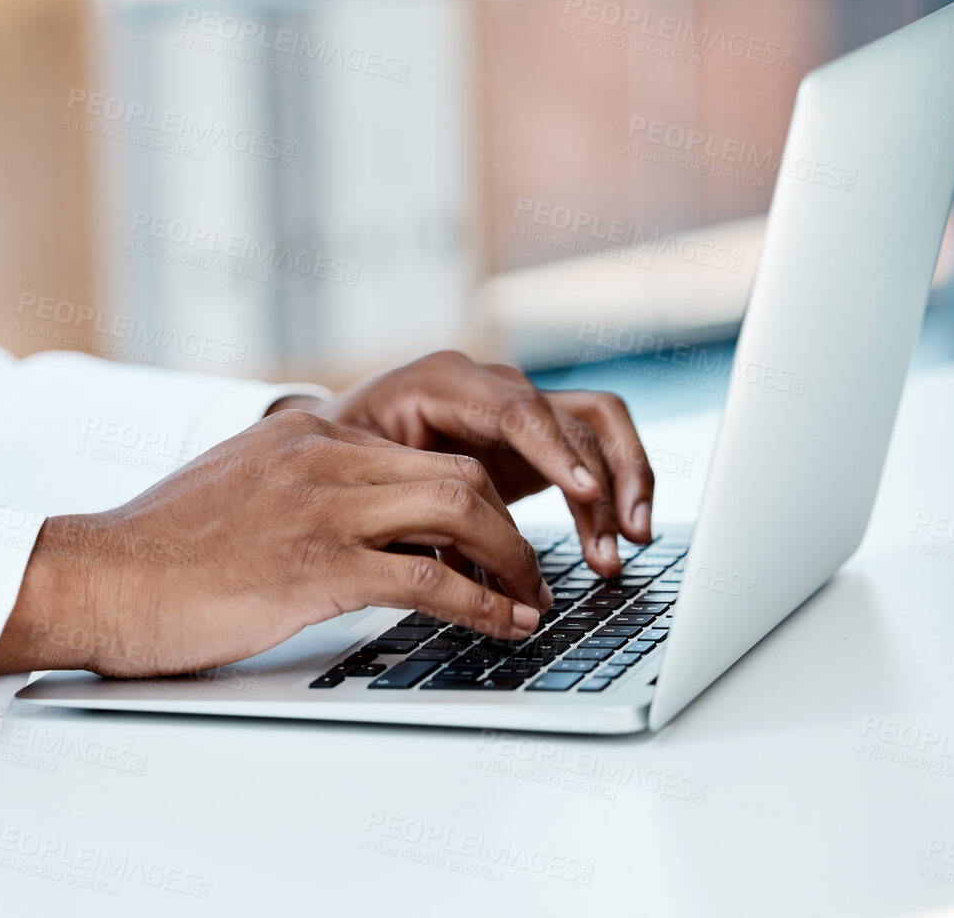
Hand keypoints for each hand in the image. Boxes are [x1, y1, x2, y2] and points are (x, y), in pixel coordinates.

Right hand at [0, 410, 551, 677]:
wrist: (96, 578)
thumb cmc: (154, 551)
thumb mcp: (234, 488)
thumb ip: (292, 488)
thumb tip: (341, 523)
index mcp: (303, 432)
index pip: (420, 452)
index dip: (475, 499)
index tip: (493, 540)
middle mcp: (321, 456)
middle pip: (458, 472)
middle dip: (511, 528)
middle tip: (528, 573)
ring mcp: (320, 508)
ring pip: (459, 512)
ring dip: (511, 563)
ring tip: (530, 603)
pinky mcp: (315, 568)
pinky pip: (429, 580)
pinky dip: (481, 606)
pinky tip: (501, 626)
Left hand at [271, 351, 654, 575]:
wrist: (329, 440)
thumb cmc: (333, 455)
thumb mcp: (352, 472)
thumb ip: (403, 507)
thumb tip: (449, 571)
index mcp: (438, 382)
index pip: (513, 407)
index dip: (552, 450)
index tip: (581, 492)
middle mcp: (487, 386)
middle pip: (568, 415)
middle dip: (602, 477)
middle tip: (616, 537)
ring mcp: (514, 409)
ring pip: (594, 427)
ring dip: (621, 483)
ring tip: (625, 546)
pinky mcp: (530, 440)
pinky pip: (590, 450)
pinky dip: (608, 492)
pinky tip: (611, 542)